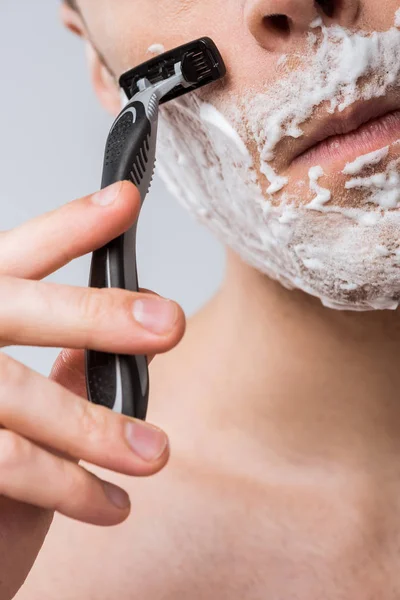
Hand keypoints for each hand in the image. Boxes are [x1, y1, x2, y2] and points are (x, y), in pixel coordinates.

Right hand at [0, 182, 184, 598]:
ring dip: (98, 427)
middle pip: (14, 307)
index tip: (126, 199)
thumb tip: (125, 333)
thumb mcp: (16, 397)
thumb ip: (59, 364)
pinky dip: (72, 487)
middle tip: (169, 322)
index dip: (69, 226)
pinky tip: (113, 505)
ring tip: (157, 453)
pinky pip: (12, 465)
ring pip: (18, 397)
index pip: (13, 256)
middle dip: (95, 313)